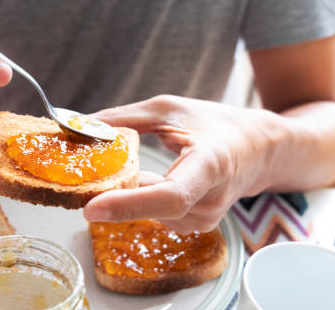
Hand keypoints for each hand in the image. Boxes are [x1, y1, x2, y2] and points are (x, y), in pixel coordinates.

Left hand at [84, 95, 282, 232]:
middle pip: (152, 207)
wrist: (256, 149)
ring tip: (118, 168)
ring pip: (148, 210)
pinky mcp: (195, 225)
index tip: (91, 208)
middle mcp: (210, 200)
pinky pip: (154, 213)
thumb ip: (125, 118)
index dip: (128, 204)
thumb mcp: (170, 109)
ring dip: (125, 193)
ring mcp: (204, 219)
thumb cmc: (215, 124)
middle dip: (112, 194)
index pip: (170, 195)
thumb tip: (81, 126)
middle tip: (79, 178)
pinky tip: (137, 179)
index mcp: (210, 165)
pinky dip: (137, 197)